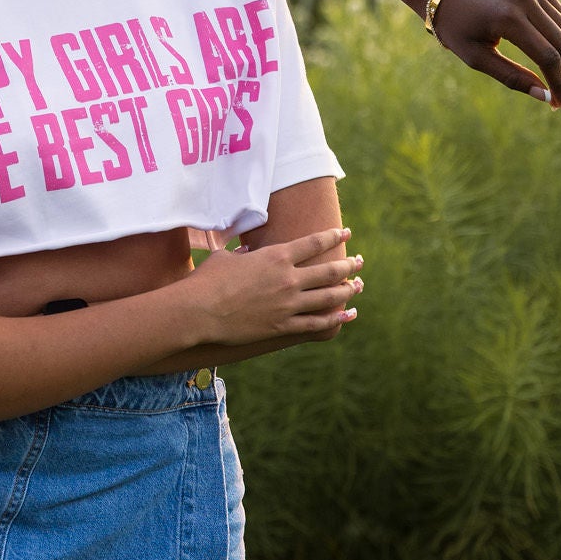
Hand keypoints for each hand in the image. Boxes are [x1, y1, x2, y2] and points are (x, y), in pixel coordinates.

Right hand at [185, 226, 360, 345]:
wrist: (201, 311)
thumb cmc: (209, 279)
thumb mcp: (227, 257)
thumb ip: (243, 254)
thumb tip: (248, 252)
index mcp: (276, 256)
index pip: (313, 243)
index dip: (333, 236)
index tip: (345, 232)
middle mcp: (288, 278)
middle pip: (329, 270)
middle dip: (348, 265)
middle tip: (359, 261)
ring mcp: (288, 304)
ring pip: (329, 296)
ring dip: (348, 290)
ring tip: (358, 286)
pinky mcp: (283, 326)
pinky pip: (318, 323)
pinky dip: (336, 318)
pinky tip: (349, 314)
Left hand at [430, 0, 560, 111]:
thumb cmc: (453, 24)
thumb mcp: (475, 57)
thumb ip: (512, 77)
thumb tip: (546, 97)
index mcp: (508, 17)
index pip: (548, 57)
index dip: (559, 84)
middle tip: (560, 96)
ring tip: (555, 76)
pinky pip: (557, 11)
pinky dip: (559, 32)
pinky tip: (549, 50)